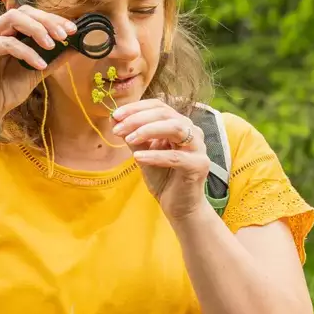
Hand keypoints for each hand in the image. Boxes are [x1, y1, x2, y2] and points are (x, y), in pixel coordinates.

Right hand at [0, 6, 80, 126]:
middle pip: (23, 11)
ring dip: (37, 29)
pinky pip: (7, 44)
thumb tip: (75, 48)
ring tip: (52, 45)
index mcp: (7, 33)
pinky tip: (40, 65)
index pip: (31, 15)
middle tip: (65, 35)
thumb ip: (53, 59)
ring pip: (13, 18)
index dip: (52, 19)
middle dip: (47, 20)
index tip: (72, 30)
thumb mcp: (36, 72)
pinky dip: (27, 52)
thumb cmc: (5, 92)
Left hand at [110, 99, 211, 219]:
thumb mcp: (143, 153)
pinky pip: (175, 157)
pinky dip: (154, 155)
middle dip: (138, 118)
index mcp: (180, 125)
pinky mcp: (199, 165)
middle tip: (118, 128)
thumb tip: (114, 119)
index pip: (159, 106)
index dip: (136, 108)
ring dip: (148, 130)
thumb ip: (133, 136)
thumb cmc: (164, 179)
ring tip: (128, 140)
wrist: (179, 207)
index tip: (115, 116)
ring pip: (175, 128)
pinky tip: (138, 158)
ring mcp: (198, 148)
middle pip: (166, 114)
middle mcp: (192, 132)